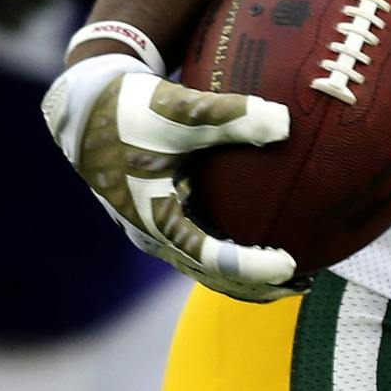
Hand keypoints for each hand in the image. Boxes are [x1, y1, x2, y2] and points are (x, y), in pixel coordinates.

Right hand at [41, 53, 302, 300]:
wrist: (85, 104)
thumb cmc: (130, 107)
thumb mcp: (180, 108)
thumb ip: (231, 115)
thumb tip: (285, 123)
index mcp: (154, 218)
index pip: (210, 257)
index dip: (251, 266)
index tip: (291, 263)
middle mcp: (153, 233)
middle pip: (212, 276)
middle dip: (258, 286)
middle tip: (306, 282)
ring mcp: (155, 228)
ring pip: (206, 267)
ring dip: (248, 276)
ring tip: (296, 273)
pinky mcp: (161, 215)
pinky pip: (201, 246)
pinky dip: (233, 252)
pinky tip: (266, 236)